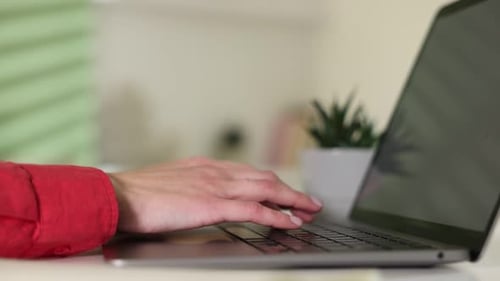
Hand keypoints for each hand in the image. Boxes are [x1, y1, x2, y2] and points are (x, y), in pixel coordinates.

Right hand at [108, 157, 321, 232]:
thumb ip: (191, 186)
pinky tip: (290, 222)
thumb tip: (199, 197)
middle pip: (264, 178)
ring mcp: (216, 187)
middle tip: (309, 202)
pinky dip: (276, 216)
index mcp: (205, 166)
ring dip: (292, 201)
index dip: (271, 183)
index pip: (248, 173)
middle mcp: (216, 172)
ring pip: (265, 190)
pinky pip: (253, 209)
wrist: (119, 194)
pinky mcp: (212, 205)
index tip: (285, 192)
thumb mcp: (171, 183)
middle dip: (290, 191)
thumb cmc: (138, 193)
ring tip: (310, 211)